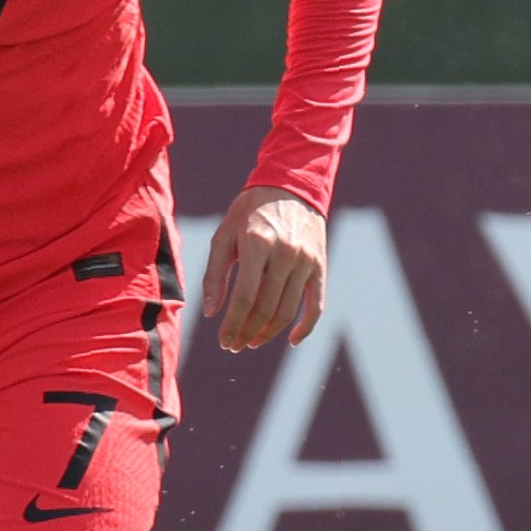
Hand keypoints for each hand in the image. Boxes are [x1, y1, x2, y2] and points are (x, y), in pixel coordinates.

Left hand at [201, 186, 326, 352]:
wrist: (291, 186)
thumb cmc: (249, 212)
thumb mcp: (224, 235)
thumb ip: (214, 274)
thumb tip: (210, 313)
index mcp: (258, 243)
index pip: (245, 297)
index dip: (232, 324)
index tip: (223, 340)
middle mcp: (285, 253)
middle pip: (265, 308)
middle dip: (246, 332)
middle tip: (233, 345)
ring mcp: (306, 261)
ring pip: (288, 311)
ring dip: (268, 333)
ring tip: (252, 342)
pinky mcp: (320, 266)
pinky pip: (317, 305)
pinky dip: (306, 327)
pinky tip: (292, 341)